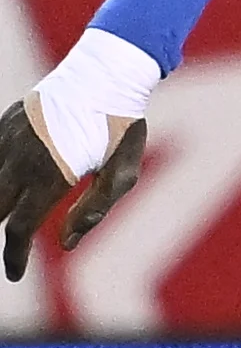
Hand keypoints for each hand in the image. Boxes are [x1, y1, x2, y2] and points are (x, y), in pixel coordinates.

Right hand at [0, 96, 146, 282]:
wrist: (106, 73)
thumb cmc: (121, 126)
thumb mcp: (122, 172)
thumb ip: (94, 210)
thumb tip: (66, 243)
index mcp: (52, 176)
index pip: (19, 229)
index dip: (13, 257)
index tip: (14, 274)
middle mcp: (22, 161)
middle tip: (11, 246)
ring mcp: (8, 141)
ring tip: (5, 216)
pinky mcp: (4, 125)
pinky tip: (4, 186)